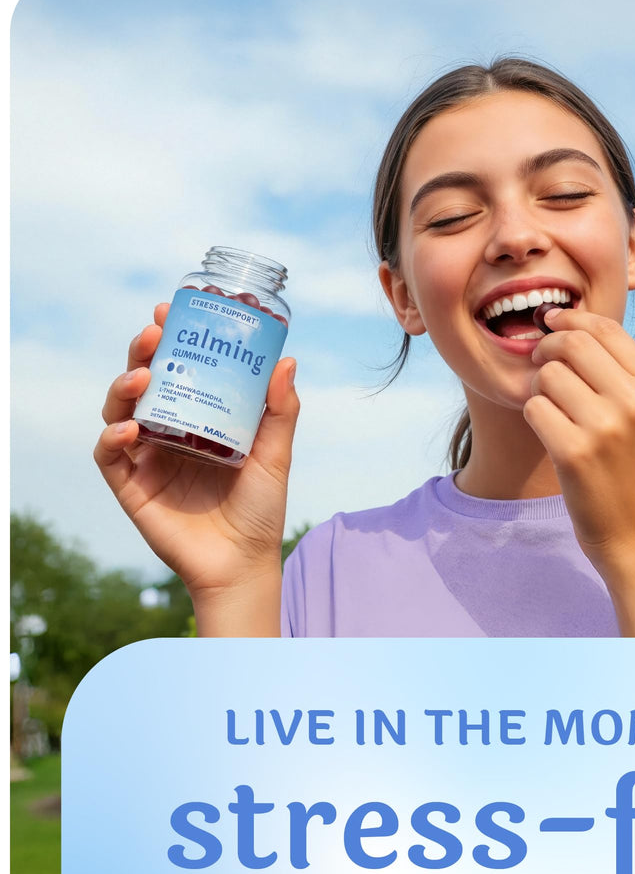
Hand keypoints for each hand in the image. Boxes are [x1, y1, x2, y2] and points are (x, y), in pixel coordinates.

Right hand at [94, 303, 299, 633]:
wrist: (243, 563)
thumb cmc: (260, 508)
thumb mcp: (275, 454)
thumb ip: (280, 411)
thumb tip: (286, 359)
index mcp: (199, 418)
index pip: (177, 369)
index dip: (168, 339)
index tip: (170, 310)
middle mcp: (168, 432)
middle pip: (143, 382)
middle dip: (142, 351)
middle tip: (153, 333)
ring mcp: (147, 458)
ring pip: (118, 409)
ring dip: (123, 386)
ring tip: (142, 375)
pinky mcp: (131, 486)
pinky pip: (109, 455)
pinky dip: (113, 436)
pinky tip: (132, 427)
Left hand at [523, 307, 634, 636]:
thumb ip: (620, 375)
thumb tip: (570, 328)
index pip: (605, 329)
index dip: (570, 319)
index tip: (551, 323)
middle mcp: (634, 401)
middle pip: (571, 344)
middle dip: (547, 349)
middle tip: (540, 364)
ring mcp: (604, 427)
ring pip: (547, 376)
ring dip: (540, 389)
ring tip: (554, 413)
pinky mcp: (574, 453)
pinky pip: (534, 408)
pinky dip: (534, 417)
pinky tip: (549, 435)